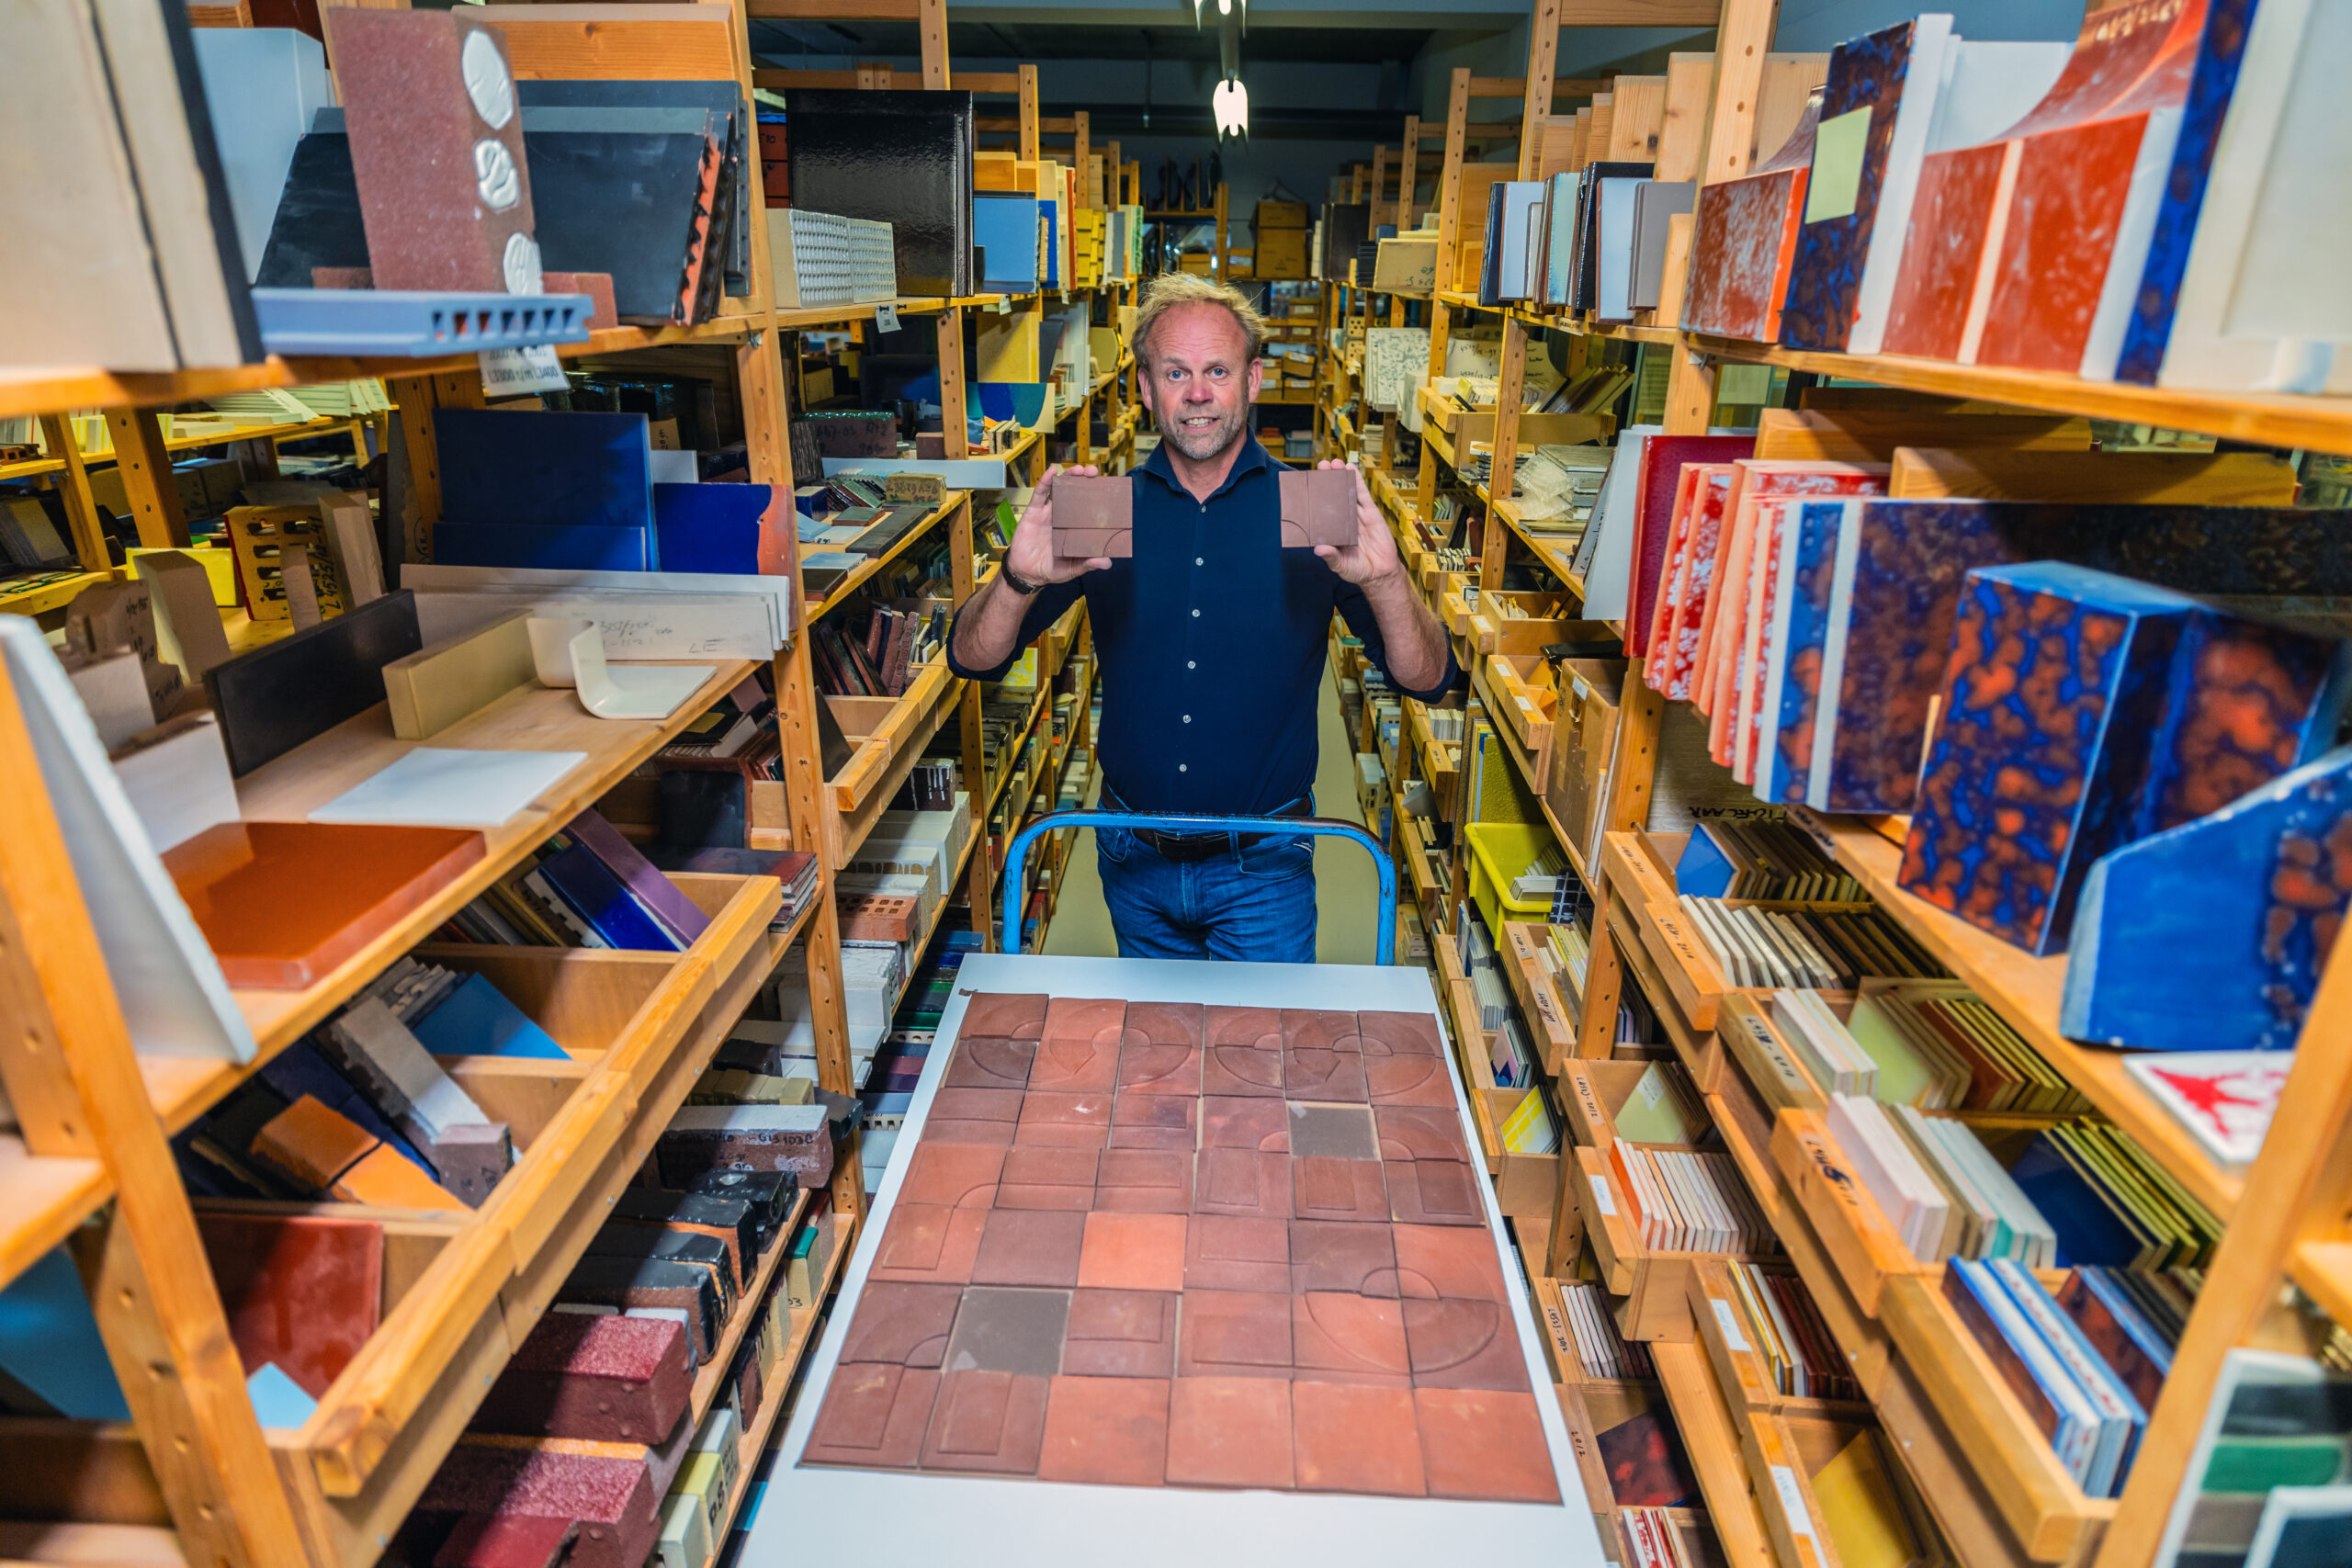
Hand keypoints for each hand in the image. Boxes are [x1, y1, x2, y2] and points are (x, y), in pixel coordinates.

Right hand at [1006, 464, 1110, 585]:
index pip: (1087, 506)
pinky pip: (1040, 494)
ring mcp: (1048, 512)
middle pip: (1074, 492)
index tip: (1107, 486)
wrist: (1027, 573)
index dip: (1096, 494)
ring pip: (1058, 489)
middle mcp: (1062, 516)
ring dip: (1068, 477)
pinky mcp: (1034, 512)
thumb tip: (1107, 562)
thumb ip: (1088, 563)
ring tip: (1078, 470)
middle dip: (1083, 479)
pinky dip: (1045, 482)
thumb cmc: (1050, 569)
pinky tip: (1052, 472)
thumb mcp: (1073, 568)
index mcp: (1074, 527)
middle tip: (1092, 472)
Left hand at [1310, 459, 1404, 587]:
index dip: (1314, 497)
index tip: (1306, 485)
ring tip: (1334, 462)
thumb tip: (1319, 549)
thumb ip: (1332, 557)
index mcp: (1332, 531)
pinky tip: (1350, 469)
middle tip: (1321, 466)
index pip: (1320, 511)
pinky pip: (1362, 495)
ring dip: (1340, 476)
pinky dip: (1356, 482)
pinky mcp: (1370, 513)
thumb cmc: (1358, 570)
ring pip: (1346, 492)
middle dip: (1327, 481)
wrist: (1381, 573)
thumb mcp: (1341, 566)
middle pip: (1332, 496)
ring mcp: (1356, 515)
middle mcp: (1342, 520)